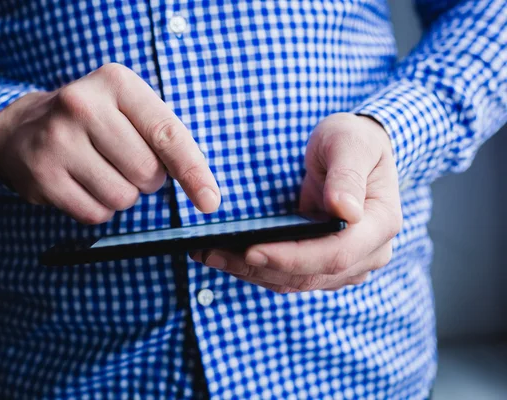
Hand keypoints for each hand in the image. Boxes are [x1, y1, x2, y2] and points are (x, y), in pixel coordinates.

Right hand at [0, 63, 220, 223]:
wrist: (21, 128)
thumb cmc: (93, 121)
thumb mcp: (128, 108)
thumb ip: (166, 137)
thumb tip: (205, 190)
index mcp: (115, 83)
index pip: (167, 134)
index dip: (193, 171)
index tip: (210, 199)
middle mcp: (82, 106)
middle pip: (147, 172)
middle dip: (148, 179)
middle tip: (126, 162)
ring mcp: (57, 142)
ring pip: (123, 198)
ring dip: (123, 195)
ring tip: (101, 171)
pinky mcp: (42, 176)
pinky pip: (96, 214)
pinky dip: (99, 208)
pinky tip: (83, 184)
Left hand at [190, 113, 401, 292]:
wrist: (355, 152)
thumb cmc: (354, 140)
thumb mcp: (349, 143)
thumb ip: (348, 174)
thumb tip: (345, 210)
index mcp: (379, 225)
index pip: (335, 254)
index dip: (292, 257)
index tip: (252, 250)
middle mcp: (367, 253)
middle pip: (310, 275)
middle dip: (258, 267)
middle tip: (212, 253)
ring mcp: (346, 264)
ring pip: (295, 281)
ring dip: (250, 272)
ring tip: (209, 254)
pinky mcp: (323, 264)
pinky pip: (289, 275)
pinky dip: (256, 268)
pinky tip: (225, 255)